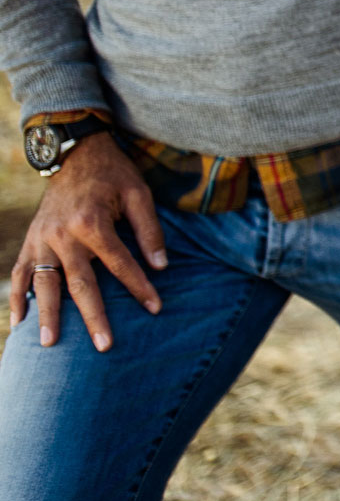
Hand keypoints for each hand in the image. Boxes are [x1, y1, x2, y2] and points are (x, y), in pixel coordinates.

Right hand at [9, 132, 165, 350]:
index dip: (139, 286)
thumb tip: (162, 266)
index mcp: (92, 222)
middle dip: (93, 316)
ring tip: (50, 345)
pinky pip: (20, 274)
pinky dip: (17, 298)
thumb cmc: (113, 174)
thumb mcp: (139, 193)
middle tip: (104, 346)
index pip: (119, 263)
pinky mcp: (30, 241)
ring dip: (47, 315)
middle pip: (79, 283)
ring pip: (44, 284)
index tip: (155, 308)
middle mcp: (62, 235)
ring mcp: (41, 240)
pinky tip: (19, 323)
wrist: (75, 154)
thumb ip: (149, 231)